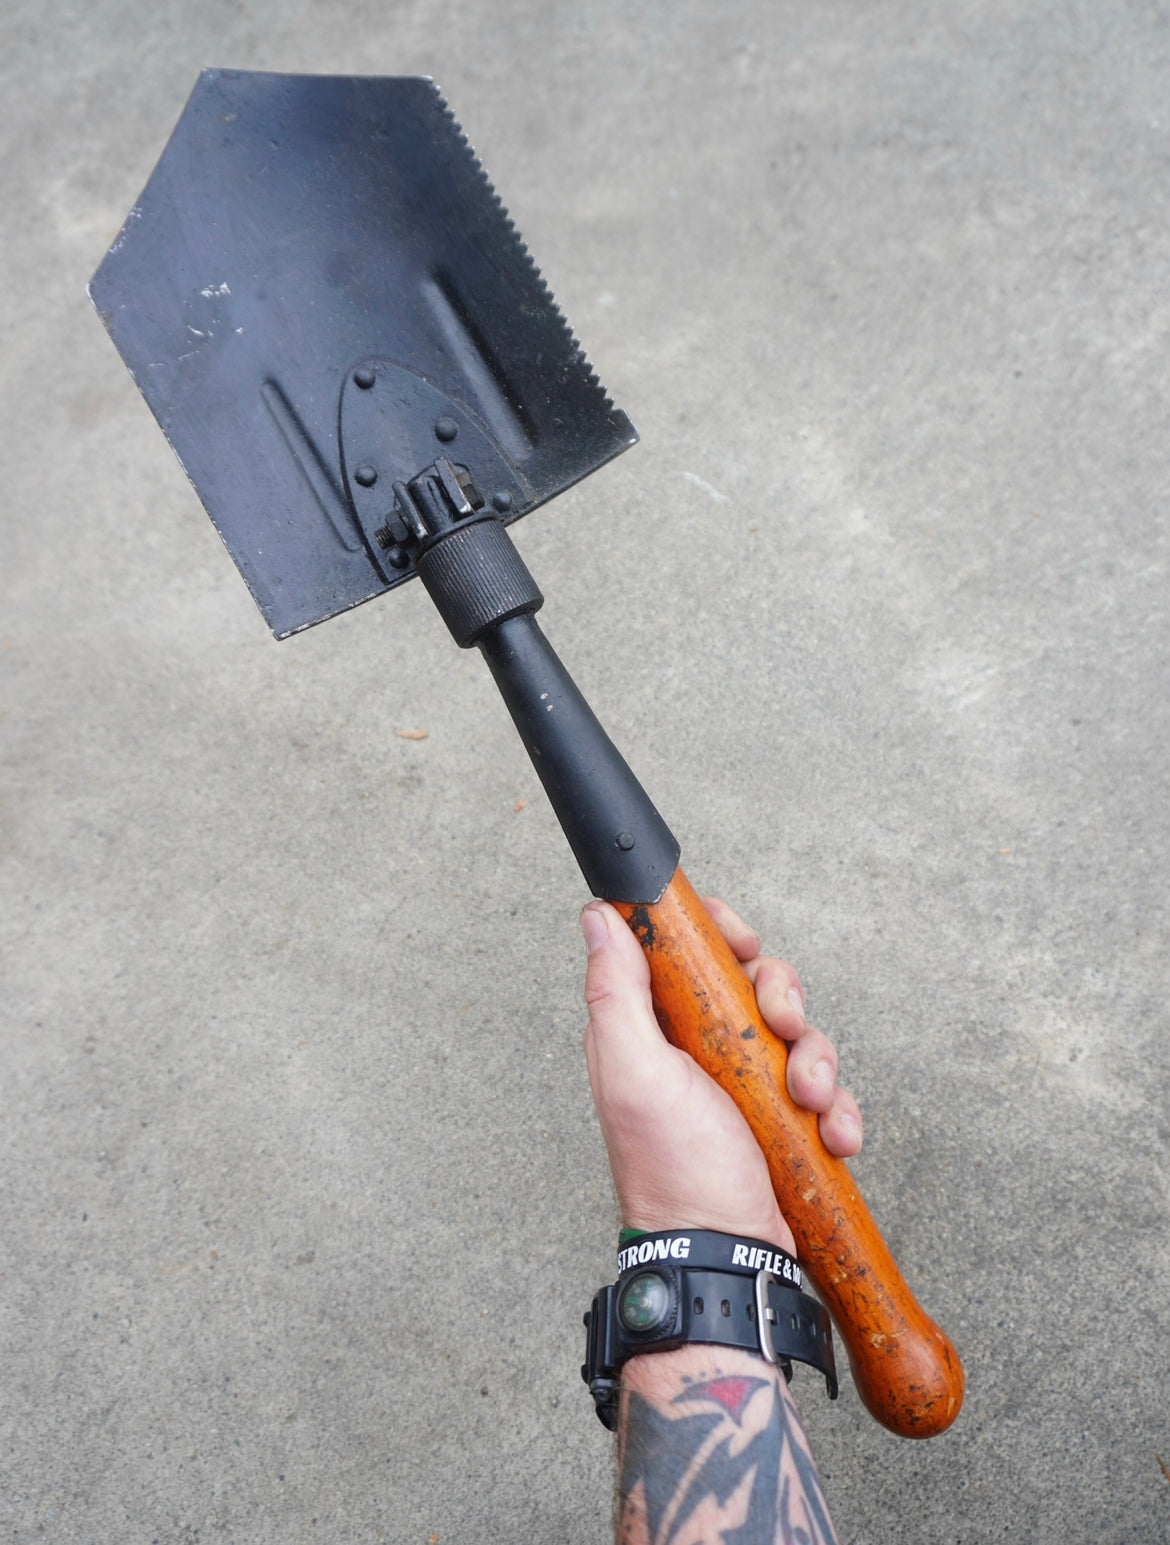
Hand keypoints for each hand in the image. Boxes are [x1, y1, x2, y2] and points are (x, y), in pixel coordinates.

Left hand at [581, 896, 862, 1255]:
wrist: (726, 1256)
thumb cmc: (673, 1170)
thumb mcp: (636, 1071)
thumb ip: (617, 991)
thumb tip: (600, 917)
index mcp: (655, 1028)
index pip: (690, 949)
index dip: (721, 935)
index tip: (742, 945)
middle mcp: (698, 1050)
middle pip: (756, 982)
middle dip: (782, 998)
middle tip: (783, 1025)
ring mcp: (745, 1086)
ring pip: (799, 1033)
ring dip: (817, 1062)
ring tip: (809, 1100)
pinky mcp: (783, 1121)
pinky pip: (826, 1090)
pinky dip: (838, 1110)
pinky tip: (832, 1136)